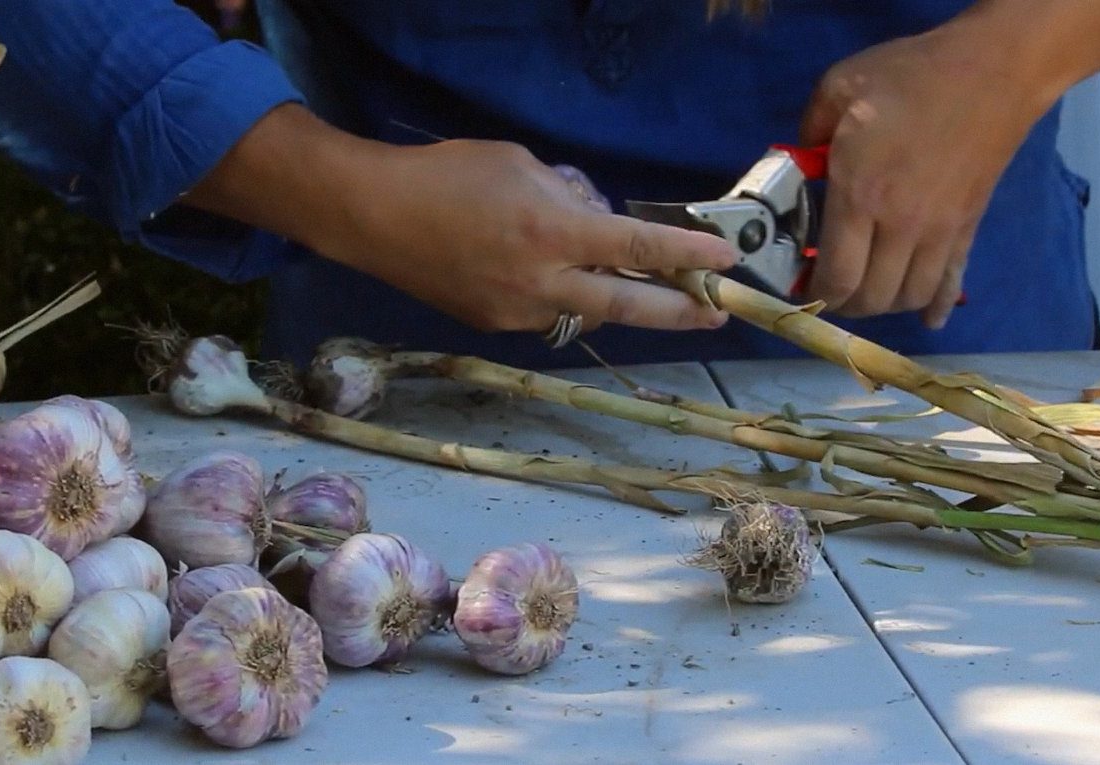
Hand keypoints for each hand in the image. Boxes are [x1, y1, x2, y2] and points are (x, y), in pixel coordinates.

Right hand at [186, 106, 734, 335]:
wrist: (373, 217)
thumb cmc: (448, 175)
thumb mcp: (521, 165)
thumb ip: (569, 197)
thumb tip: (597, 221)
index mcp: (552, 232)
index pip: (637, 246)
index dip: (687, 256)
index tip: (726, 263)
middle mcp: (542, 282)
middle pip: (627, 306)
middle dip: (679, 312)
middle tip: (716, 315)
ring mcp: (518, 313)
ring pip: (584, 311)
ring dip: (604, 294)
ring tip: (605, 272)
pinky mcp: (495, 326)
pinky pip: (546, 314)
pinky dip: (558, 295)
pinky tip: (539, 272)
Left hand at [799, 24, 1051, 328]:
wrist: (993, 71)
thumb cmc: (912, 76)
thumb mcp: (839, 88)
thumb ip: (808, 133)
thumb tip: (799, 165)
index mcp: (862, 195)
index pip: (838, 275)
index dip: (817, 293)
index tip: (803, 285)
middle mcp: (901, 225)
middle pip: (872, 298)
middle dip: (845, 303)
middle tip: (831, 286)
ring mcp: (940, 232)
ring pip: (909, 297)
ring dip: (884, 304)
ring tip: (867, 288)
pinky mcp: (967, 227)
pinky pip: (951, 282)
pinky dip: (937, 306)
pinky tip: (928, 319)